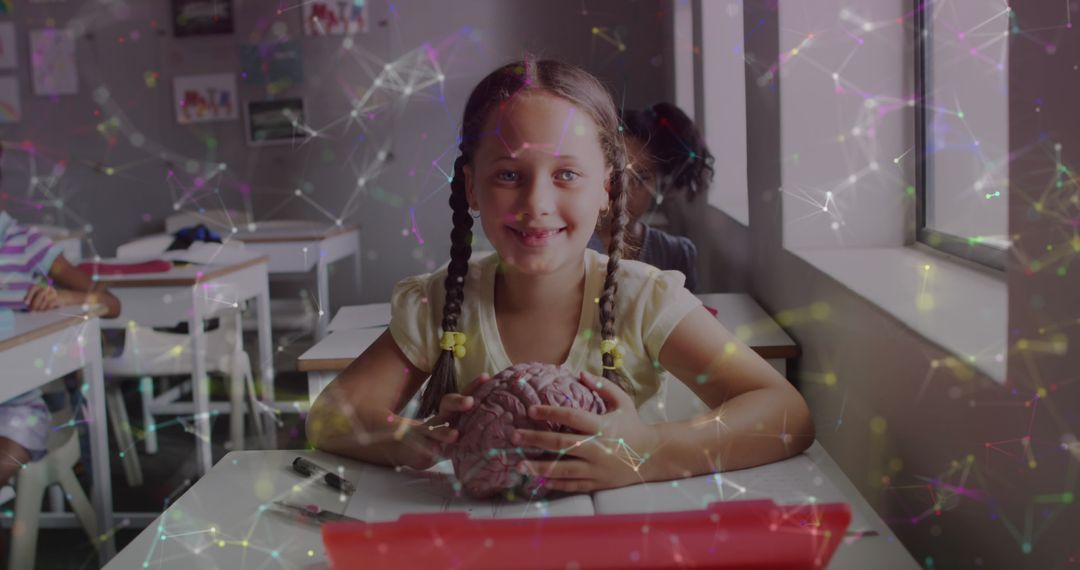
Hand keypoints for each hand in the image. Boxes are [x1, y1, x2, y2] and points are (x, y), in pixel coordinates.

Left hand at [23, 284, 60, 311]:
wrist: (63, 296)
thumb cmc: (48, 297)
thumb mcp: (39, 295)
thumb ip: (32, 298)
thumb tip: (26, 303)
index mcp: (41, 285)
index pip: (34, 288)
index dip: (29, 295)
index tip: (25, 303)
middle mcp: (48, 287)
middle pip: (40, 295)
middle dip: (35, 303)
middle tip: (32, 310)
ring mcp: (53, 293)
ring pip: (45, 300)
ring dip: (40, 307)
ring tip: (38, 310)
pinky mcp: (58, 299)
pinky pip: (50, 304)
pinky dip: (46, 308)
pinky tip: (44, 310)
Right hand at [393, 373, 490, 469]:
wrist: (405, 445)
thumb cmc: (438, 435)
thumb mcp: (454, 427)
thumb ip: (471, 421)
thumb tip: (500, 416)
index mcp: (451, 412)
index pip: (463, 395)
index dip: (473, 386)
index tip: (486, 377)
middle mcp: (440, 419)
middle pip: (447, 405)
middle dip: (458, 402)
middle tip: (470, 402)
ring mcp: (427, 433)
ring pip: (435, 429)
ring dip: (444, 432)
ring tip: (455, 435)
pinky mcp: (420, 448)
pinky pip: (424, 448)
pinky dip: (430, 449)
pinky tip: (437, 452)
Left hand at [512, 371, 660, 492]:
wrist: (652, 456)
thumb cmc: (633, 425)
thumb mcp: (623, 401)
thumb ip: (602, 386)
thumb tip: (579, 372)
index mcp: (602, 426)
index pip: (571, 417)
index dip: (550, 412)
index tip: (530, 409)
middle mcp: (597, 448)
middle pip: (561, 444)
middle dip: (535, 440)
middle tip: (513, 437)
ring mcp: (596, 468)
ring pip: (563, 469)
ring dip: (538, 467)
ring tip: (518, 464)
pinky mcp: (596, 483)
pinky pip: (571, 485)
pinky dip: (554, 484)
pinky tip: (537, 481)